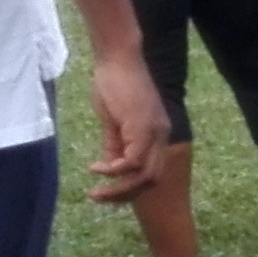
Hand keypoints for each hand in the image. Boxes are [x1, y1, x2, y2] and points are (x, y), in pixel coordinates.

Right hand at [85, 51, 166, 205]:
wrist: (117, 58)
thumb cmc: (114, 85)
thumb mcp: (115, 122)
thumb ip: (115, 144)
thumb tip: (109, 167)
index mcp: (159, 135)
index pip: (153, 173)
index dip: (131, 188)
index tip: (107, 191)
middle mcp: (163, 136)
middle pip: (152, 180)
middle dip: (125, 195)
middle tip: (99, 198)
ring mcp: (155, 132)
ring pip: (144, 175)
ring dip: (119, 188)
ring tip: (95, 191)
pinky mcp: (143, 126)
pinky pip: (132, 160)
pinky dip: (114, 170)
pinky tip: (96, 168)